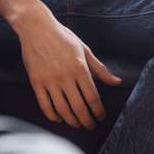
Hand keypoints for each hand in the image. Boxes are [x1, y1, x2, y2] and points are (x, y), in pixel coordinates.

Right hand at [14, 9, 121, 129]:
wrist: (37, 28)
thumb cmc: (62, 37)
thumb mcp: (84, 50)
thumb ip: (100, 69)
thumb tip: (117, 82)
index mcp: (80, 68)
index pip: (93, 98)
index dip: (98, 111)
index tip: (101, 117)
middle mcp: (65, 76)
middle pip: (79, 108)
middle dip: (87, 121)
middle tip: (91, 126)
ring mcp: (49, 80)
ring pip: (63, 110)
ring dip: (72, 121)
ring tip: (77, 124)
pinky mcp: (36, 82)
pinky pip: (45, 105)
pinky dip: (53, 116)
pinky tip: (59, 118)